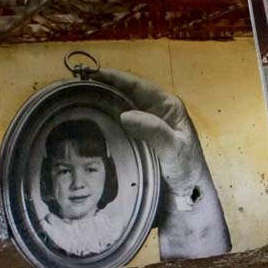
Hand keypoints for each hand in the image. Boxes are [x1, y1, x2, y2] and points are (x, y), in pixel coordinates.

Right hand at [96, 68, 231, 258]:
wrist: (189, 193)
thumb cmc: (186, 169)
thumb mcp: (173, 149)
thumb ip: (153, 131)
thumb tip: (125, 114)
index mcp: (168, 106)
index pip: (138, 85)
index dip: (115, 77)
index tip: (92, 74)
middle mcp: (157, 110)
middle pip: (127, 93)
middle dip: (105, 87)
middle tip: (78, 86)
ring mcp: (148, 124)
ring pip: (123, 107)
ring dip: (104, 102)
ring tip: (79, 99)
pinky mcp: (141, 137)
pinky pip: (121, 123)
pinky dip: (107, 119)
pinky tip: (91, 121)